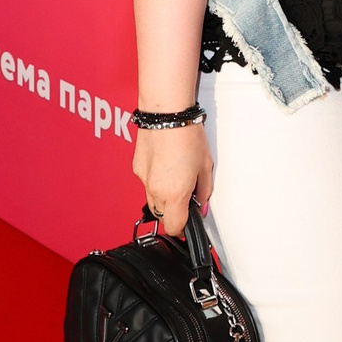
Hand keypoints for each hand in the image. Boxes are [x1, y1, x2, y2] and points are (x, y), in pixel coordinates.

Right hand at [134, 117, 212, 232]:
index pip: (174, 227)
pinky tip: (165, 165)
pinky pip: (146, 184)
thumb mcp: (205, 166)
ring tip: (176, 176)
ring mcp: (143, 180)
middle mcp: (156, 190)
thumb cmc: (187, 134)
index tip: (189, 223)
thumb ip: (203, 191)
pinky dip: (155, 181)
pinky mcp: (136, 168)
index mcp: (175, 193)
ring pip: (152, 201)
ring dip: (164, 197)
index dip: (183, 228)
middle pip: (162, 216)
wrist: (166, 113)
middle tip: (186, 195)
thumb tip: (201, 205)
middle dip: (174, 211)